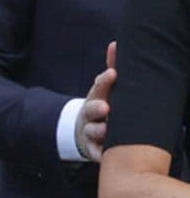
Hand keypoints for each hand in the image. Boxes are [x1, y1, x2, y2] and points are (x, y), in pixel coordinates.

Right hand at [75, 40, 116, 162]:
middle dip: (97, 107)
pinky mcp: (93, 150)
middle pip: (91, 109)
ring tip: (106, 129)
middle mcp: (90, 114)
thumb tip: (115, 44)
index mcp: (95, 97)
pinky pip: (95, 153)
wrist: (80, 131)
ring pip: (92, 131)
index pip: (99, 87)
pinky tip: (105, 152)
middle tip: (106, 107)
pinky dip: (99, 153)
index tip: (113, 74)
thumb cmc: (99, 107)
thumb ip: (111, 67)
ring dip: (98, 130)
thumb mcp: (103, 89)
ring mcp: (89, 132)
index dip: (105, 81)